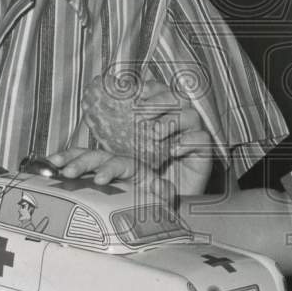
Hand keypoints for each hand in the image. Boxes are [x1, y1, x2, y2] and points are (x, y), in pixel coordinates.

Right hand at [46, 147, 178, 205]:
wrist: (142, 197)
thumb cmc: (149, 194)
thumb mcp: (159, 193)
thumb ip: (162, 190)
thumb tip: (162, 188)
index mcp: (130, 166)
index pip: (119, 163)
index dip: (109, 169)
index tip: (99, 180)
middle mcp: (111, 161)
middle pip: (95, 156)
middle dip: (81, 163)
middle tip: (68, 173)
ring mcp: (96, 166)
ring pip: (80, 155)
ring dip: (65, 159)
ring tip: (51, 165)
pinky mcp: (84, 174)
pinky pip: (69, 164)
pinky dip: (56, 165)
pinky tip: (43, 169)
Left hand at [74, 75, 214, 194]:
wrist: (161, 202)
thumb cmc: (142, 174)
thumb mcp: (122, 152)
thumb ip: (109, 134)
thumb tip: (88, 115)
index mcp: (158, 115)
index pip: (158, 91)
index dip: (150, 89)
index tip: (138, 93)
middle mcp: (176, 121)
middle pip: (175, 98)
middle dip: (159, 102)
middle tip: (143, 114)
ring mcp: (191, 135)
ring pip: (190, 115)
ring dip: (171, 121)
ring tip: (155, 134)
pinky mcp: (203, 153)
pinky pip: (202, 139)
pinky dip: (188, 142)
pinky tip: (173, 151)